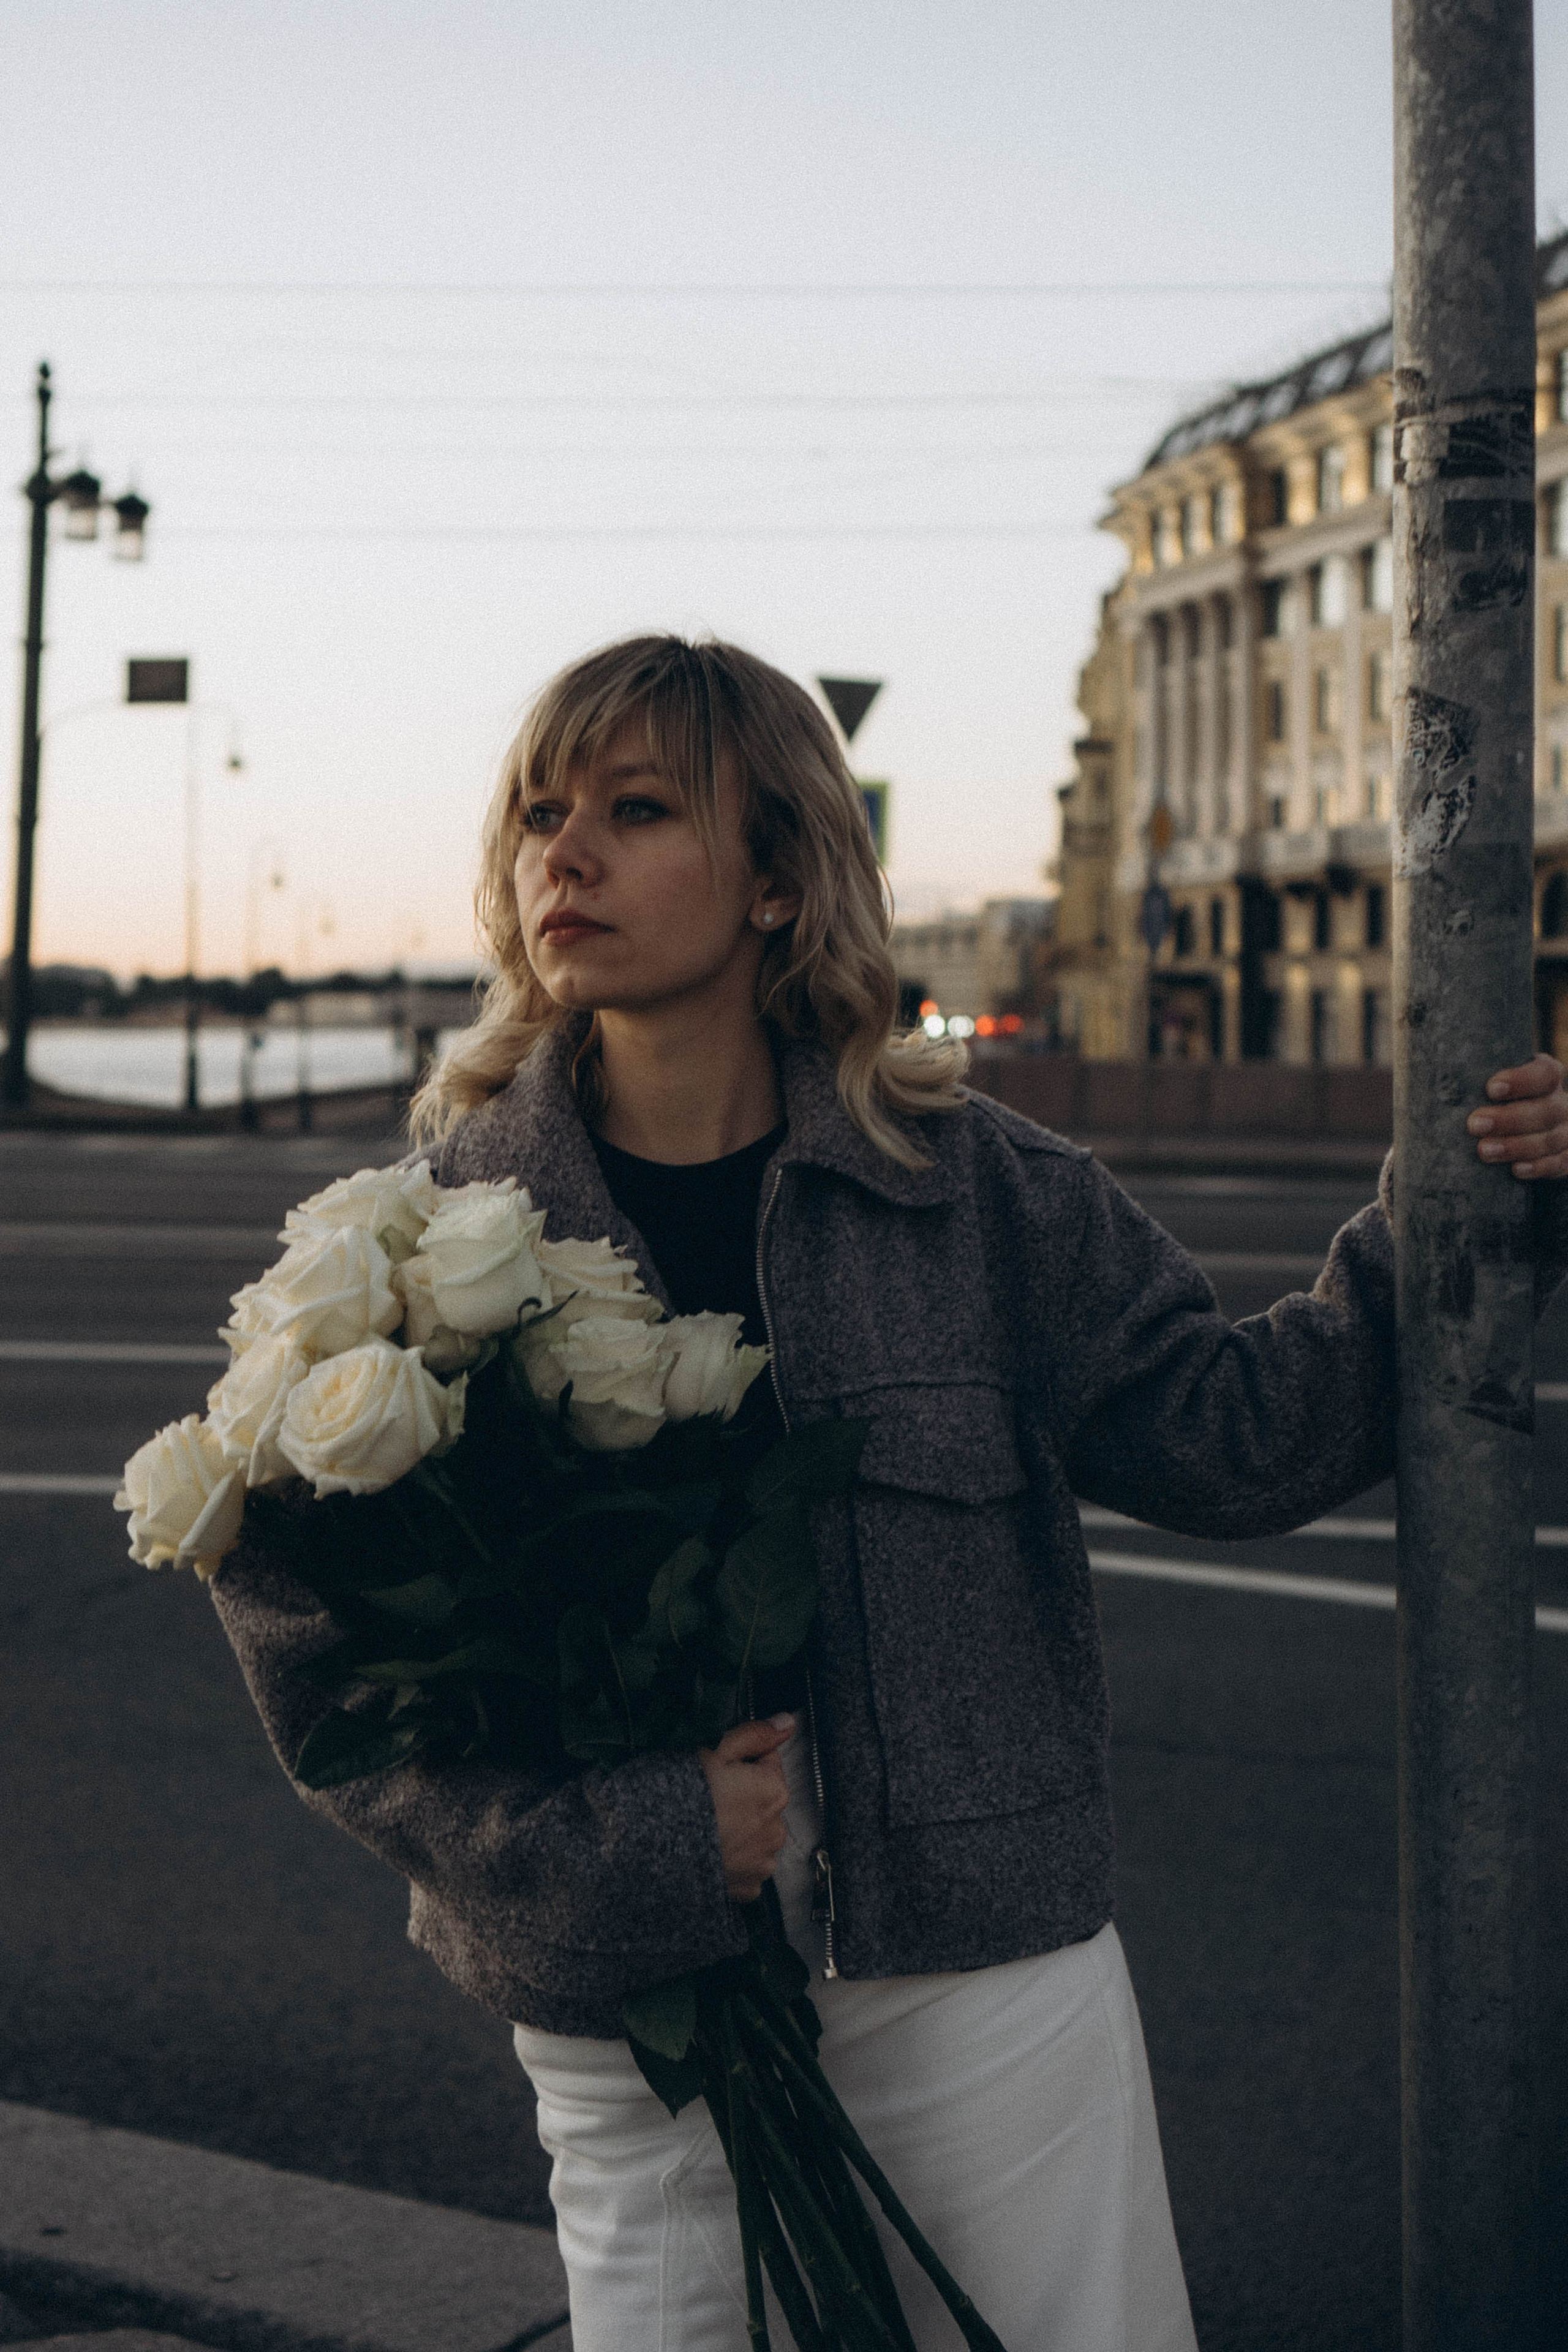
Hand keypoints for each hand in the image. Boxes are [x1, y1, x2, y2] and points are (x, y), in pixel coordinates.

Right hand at [699, 1714, 793, 1902]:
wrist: (654, 1852)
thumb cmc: (683, 1796)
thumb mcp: (715, 1752)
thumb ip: (755, 1736)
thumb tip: (789, 1721)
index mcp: (773, 1790)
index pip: (768, 1763)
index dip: (742, 1761)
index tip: (719, 1769)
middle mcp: (776, 1828)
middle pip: (764, 1801)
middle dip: (745, 1797)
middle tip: (709, 1799)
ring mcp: (762, 1861)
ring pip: (757, 1835)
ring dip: (742, 1830)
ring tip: (707, 1828)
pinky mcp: (748, 1887)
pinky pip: (747, 1866)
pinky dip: (734, 1860)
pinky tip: (711, 1851)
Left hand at [1468, 1053, 1567, 1177]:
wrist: (1523, 1128)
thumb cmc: (1496, 1101)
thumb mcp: (1494, 1086)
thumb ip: (1477, 1082)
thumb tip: (1441, 1085)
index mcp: (1547, 1077)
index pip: (1544, 1074)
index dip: (1521, 1081)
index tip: (1491, 1088)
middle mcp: (1561, 1103)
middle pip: (1545, 1110)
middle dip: (1509, 1119)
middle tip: (1474, 1124)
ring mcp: (1566, 1132)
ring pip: (1549, 1139)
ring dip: (1516, 1146)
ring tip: (1484, 1150)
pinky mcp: (1566, 1157)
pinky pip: (1558, 1163)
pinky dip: (1538, 1167)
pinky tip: (1516, 1170)